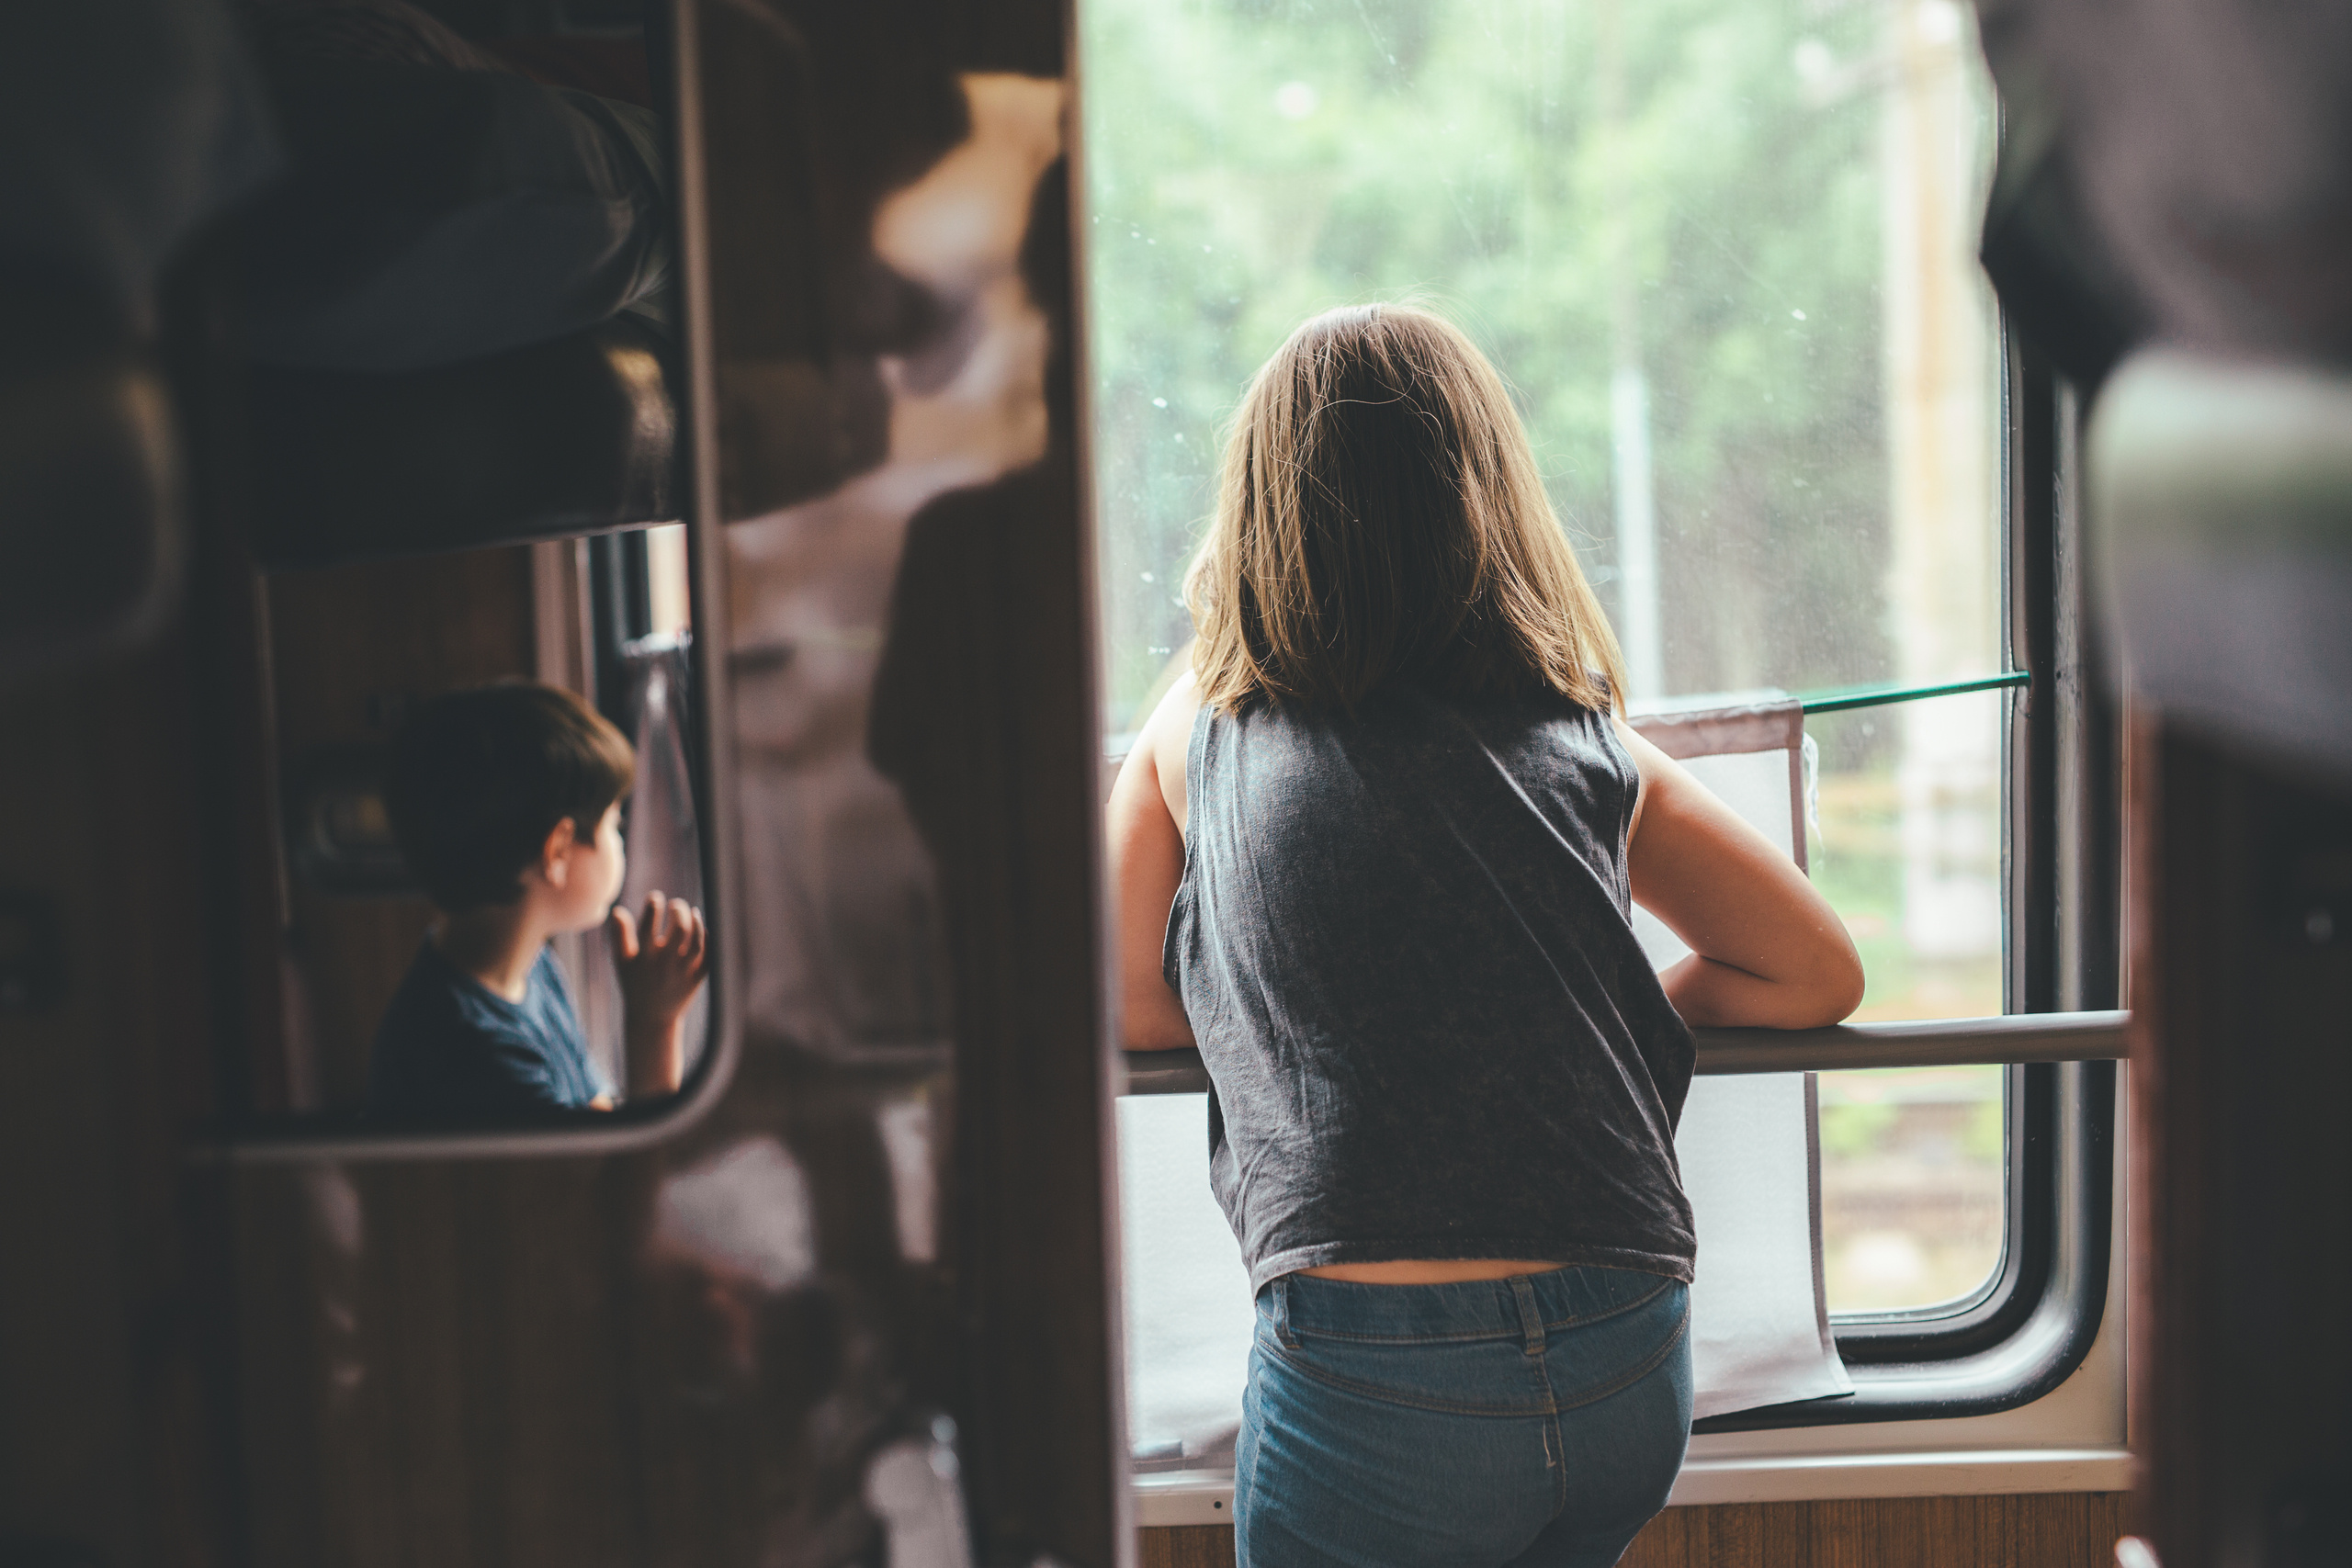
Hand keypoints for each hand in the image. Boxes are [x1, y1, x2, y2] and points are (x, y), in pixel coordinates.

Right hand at [609, 891, 707, 1094]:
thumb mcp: (622, 963)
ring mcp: (683, 972)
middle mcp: (664, 964)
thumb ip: (619, 936)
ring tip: (692, 913)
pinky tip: (701, 927)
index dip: (652, 907)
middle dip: (679, 911)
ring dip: (697, 922)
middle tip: (676, 905)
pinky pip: (708, 955)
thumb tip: (617, 910)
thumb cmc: (634, 984)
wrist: (652, 1019)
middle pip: (680, 930)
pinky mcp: (697, 978)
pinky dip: (707, 938)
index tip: (655, 897)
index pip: (648, 928)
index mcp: (644, 959)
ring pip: (697, 942)